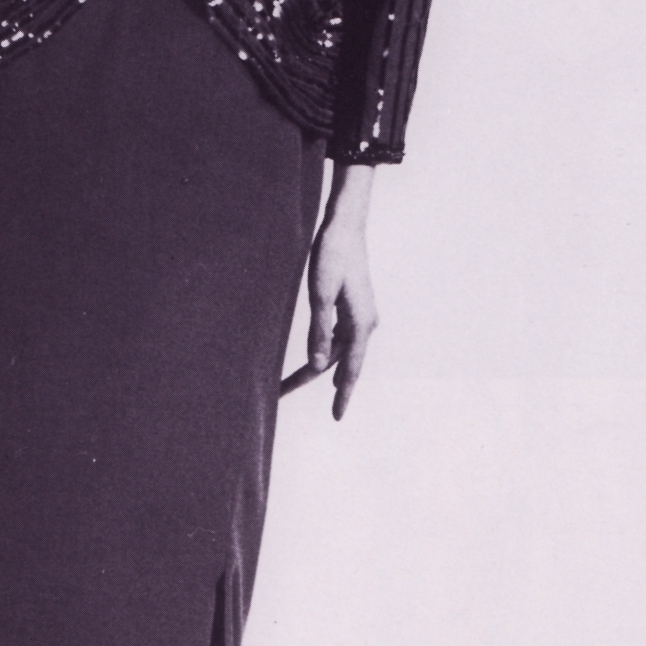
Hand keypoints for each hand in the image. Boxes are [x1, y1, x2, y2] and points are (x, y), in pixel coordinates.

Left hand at [282, 169, 377, 418]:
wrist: (346, 226)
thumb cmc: (332, 256)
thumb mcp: (320, 295)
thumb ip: (319, 332)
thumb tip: (318, 367)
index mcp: (360, 325)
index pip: (350, 370)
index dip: (342, 396)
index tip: (336, 418)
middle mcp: (365, 324)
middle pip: (339, 363)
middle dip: (310, 380)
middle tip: (280, 394)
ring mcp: (360, 316)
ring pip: (337, 351)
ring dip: (315, 366)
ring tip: (288, 382)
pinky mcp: (353, 307)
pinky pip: (339, 338)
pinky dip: (324, 351)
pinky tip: (316, 360)